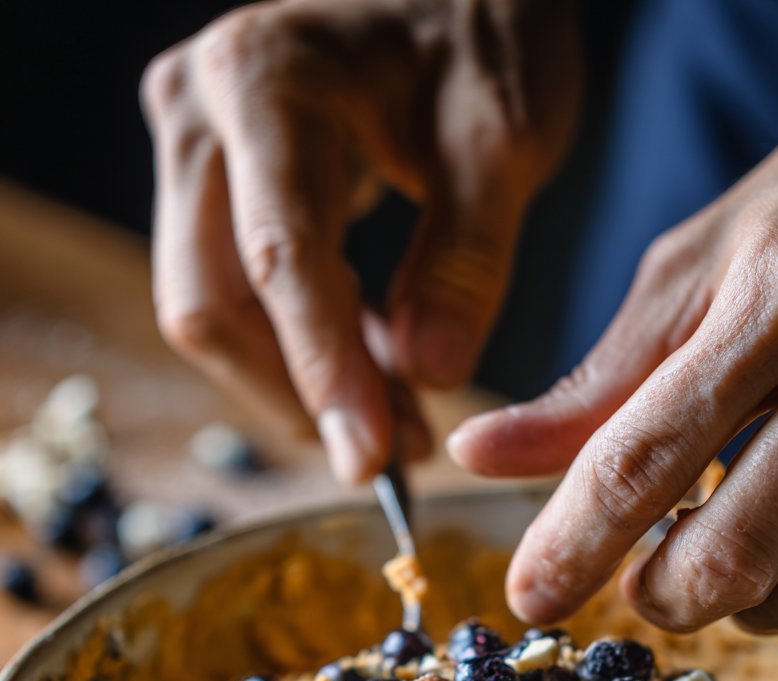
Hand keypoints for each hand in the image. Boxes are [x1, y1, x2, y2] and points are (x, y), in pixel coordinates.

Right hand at [141, 0, 578, 481]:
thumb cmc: (485, 35)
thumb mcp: (504, 138)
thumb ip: (466, 258)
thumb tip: (424, 377)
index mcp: (268, 83)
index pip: (276, 259)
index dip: (321, 373)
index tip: (370, 461)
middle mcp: (200, 113)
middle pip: (211, 303)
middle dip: (302, 394)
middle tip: (399, 451)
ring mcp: (193, 147)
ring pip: (212, 311)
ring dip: (298, 383)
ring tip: (401, 417)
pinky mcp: (211, 184)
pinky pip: (233, 294)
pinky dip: (300, 348)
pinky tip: (375, 370)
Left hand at [449, 73, 777, 632]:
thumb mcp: (706, 264)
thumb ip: (599, 379)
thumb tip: (478, 453)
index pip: (644, 457)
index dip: (574, 543)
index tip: (530, 596)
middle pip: (730, 553)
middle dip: (664, 596)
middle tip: (643, 581)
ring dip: (746, 603)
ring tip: (727, 549)